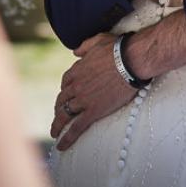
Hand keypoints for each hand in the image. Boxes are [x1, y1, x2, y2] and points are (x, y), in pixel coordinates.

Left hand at [50, 34, 136, 150]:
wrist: (131, 61)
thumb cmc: (118, 49)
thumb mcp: (97, 41)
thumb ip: (84, 47)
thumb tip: (75, 52)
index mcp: (76, 70)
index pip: (66, 82)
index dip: (66, 90)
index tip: (68, 95)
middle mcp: (76, 86)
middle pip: (62, 100)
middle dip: (58, 109)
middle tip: (59, 116)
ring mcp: (83, 100)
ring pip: (65, 115)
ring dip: (58, 125)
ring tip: (54, 133)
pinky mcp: (93, 111)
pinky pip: (76, 127)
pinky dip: (67, 137)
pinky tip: (61, 145)